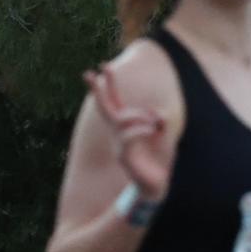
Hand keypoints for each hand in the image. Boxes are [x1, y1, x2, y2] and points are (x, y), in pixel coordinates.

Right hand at [82, 63, 175, 201]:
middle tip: (88, 72)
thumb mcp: (163, 132)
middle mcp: (118, 133)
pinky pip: (130, 135)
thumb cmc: (159, 158)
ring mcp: (119, 144)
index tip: (102, 66)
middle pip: (105, 107)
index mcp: (126, 126)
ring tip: (156, 125)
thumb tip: (158, 115)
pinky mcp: (123, 155)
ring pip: (123, 118)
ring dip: (141, 116)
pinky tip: (154, 132)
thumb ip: (160, 119)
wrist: (156, 185)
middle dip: (98, 89)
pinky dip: (144, 129)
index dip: (109, 84)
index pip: (115, 101)